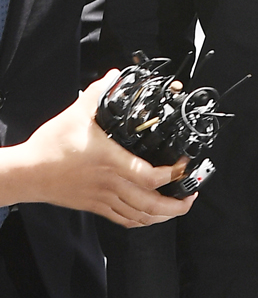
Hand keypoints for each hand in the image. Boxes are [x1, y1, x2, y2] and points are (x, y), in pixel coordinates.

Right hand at [3, 72, 195, 225]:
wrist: (27, 173)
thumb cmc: (50, 147)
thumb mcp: (77, 113)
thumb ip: (98, 92)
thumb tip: (114, 75)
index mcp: (111, 161)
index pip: (150, 177)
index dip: (172, 175)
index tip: (183, 166)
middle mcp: (111, 184)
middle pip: (151, 204)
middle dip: (177, 205)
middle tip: (190, 196)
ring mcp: (103, 198)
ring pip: (140, 217)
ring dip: (163, 216)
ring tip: (177, 207)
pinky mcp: (95, 206)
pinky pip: (124, 220)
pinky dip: (141, 222)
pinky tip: (149, 217)